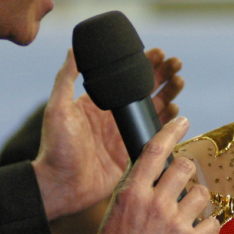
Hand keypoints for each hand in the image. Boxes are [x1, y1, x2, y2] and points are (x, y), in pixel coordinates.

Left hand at [32, 48, 182, 219]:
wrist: (61, 186)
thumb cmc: (55, 147)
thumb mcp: (58, 108)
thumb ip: (66, 78)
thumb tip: (74, 48)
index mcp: (100, 101)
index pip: (126, 76)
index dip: (144, 63)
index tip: (158, 53)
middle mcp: (116, 113)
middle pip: (146, 88)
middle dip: (163, 74)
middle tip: (176, 63)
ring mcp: (126, 131)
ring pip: (154, 106)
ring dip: (169, 92)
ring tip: (179, 81)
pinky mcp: (133, 149)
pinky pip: (155, 131)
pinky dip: (168, 120)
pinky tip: (176, 109)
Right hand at [89, 117, 219, 233]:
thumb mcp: (117, 209)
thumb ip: (136, 184)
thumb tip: (153, 161)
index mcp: (133, 193)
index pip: (155, 150)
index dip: (171, 131)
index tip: (181, 122)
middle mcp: (155, 205)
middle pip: (184, 167)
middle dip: (184, 171)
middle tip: (180, 182)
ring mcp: (175, 225)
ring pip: (201, 192)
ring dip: (195, 199)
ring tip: (185, 211)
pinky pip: (213, 221)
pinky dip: (206, 224)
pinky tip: (194, 229)